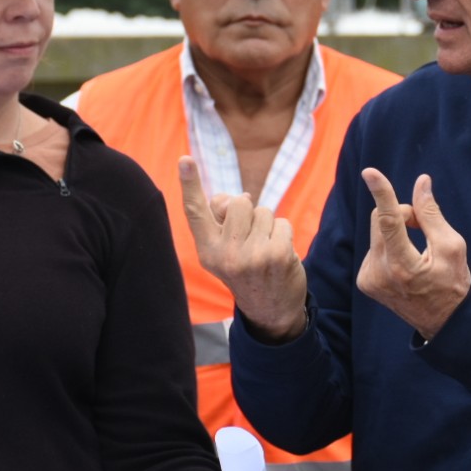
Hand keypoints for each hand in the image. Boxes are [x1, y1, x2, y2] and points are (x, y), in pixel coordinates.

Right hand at [178, 156, 307, 340]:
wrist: (271, 311)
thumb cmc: (247, 271)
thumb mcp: (225, 252)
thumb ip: (224, 222)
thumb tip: (240, 196)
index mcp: (207, 251)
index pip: (196, 212)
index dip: (190, 184)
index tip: (185, 159)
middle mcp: (225, 254)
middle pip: (239, 202)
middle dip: (250, 212)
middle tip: (252, 239)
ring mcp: (251, 256)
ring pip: (263, 211)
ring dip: (269, 226)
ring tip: (265, 250)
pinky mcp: (276, 255)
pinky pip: (283, 223)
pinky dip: (285, 235)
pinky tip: (280, 255)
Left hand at [355, 168, 470, 338]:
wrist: (443, 322)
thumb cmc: (453, 283)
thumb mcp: (452, 246)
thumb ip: (432, 214)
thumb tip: (421, 182)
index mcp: (403, 265)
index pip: (389, 221)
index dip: (382, 193)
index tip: (370, 172)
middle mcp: (380, 273)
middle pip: (381, 219)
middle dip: (403, 214)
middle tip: (424, 225)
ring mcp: (369, 278)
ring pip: (377, 231)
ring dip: (397, 231)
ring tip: (418, 252)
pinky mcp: (364, 281)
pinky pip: (374, 246)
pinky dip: (389, 246)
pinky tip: (405, 264)